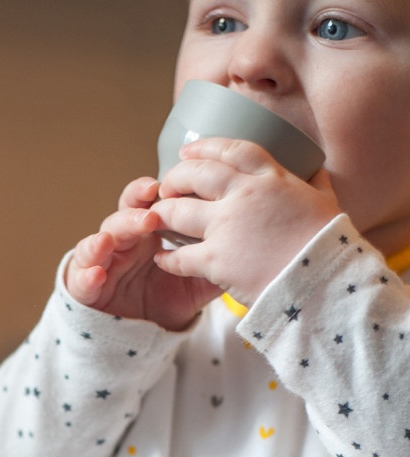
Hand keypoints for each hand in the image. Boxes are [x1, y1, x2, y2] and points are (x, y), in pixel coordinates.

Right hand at [65, 177, 221, 330]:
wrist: (134, 336)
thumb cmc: (158, 302)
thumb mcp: (191, 285)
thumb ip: (211, 267)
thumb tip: (245, 251)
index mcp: (146, 235)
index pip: (147, 205)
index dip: (151, 193)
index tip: (164, 186)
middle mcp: (122, 243)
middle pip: (123, 215)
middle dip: (133, 209)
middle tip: (149, 209)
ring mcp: (101, 263)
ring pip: (100, 241)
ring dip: (107, 238)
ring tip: (114, 238)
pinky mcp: (84, 288)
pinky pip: (82, 279)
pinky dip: (87, 275)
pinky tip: (97, 274)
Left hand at [153, 138, 341, 306]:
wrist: (322, 280)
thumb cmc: (328, 244)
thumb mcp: (326, 202)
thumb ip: (315, 184)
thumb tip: (317, 171)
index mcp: (272, 179)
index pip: (233, 151)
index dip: (205, 147)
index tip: (187, 150)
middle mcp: (244, 195)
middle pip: (196, 174)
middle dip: (175, 177)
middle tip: (166, 186)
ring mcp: (226, 226)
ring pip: (178, 211)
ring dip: (162, 214)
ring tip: (156, 218)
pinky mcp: (215, 259)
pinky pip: (178, 256)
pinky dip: (167, 258)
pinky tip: (162, 258)